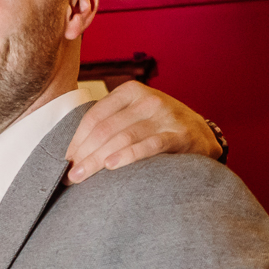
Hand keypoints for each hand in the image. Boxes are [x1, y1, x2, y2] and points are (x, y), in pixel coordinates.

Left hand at [64, 82, 220, 183]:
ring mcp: (165, 115)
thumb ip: (109, 126)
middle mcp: (148, 99)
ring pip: (122, 138)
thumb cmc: (158, 128)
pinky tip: (112, 166)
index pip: (95, 117)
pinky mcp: (180, 134)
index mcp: (130, 91)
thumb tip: (72, 155)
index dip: (77, 140)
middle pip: (105, 129)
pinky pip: (149, 146)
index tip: (65, 161)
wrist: (202, 135)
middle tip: (70, 176)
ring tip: (81, 177)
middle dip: (84, 154)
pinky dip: (128, 155)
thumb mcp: (134, 116)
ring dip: (97, 160)